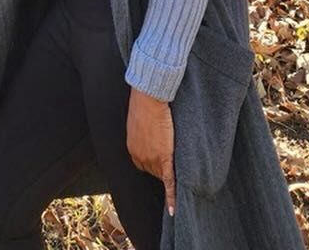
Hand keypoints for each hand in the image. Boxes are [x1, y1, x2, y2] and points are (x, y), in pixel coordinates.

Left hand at [126, 87, 175, 215]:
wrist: (149, 99)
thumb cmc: (144, 105)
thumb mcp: (140, 123)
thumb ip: (143, 134)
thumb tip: (150, 136)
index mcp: (133, 149)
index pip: (144, 164)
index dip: (153, 162)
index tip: (159, 158)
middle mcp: (140, 157)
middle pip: (153, 170)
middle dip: (160, 165)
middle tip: (169, 153)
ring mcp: (152, 159)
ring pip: (162, 174)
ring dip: (168, 172)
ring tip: (175, 164)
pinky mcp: (164, 158)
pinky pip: (169, 182)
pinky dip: (172, 196)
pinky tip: (174, 208)